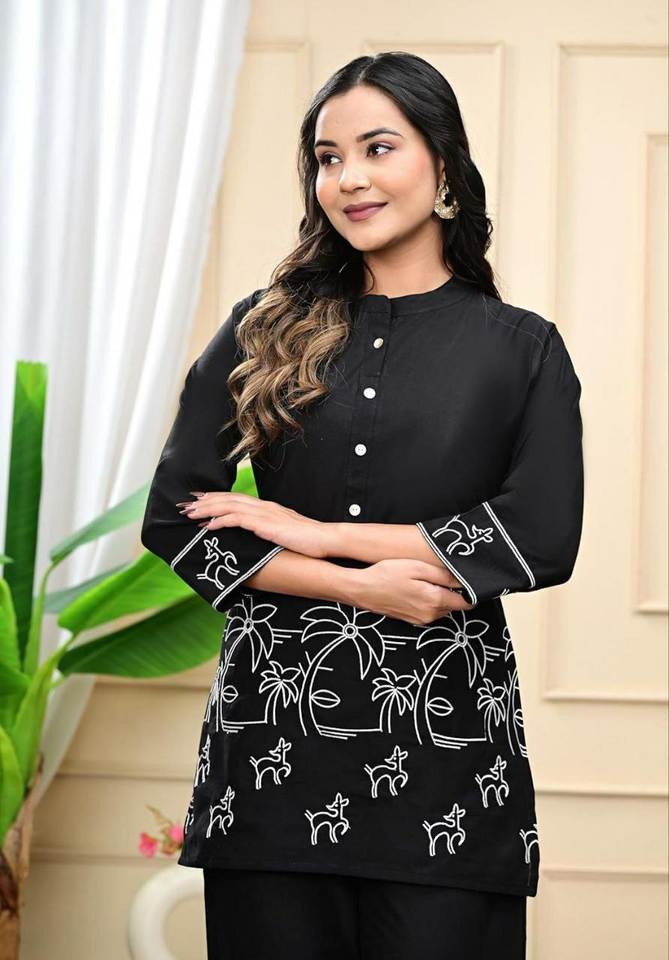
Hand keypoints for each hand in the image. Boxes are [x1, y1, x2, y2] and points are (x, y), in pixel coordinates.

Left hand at [177, 491, 329, 557]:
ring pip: (228, 506)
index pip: (237, 498)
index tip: (200, 500)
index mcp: (267, 508)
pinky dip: (220, 521)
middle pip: (228, 499)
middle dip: (205, 501)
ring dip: (207, 510)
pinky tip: (207, 526)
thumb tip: (258, 535)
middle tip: (186, 504)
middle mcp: (263, 506)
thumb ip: (270, 530)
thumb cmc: (308, 540)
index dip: (216, 498)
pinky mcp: (264, 524)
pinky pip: (236, 520)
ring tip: (190, 514)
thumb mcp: (285, 533)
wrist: (324, 539)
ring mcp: (263, 514)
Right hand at [351, 558, 475, 624]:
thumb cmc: (387, 574)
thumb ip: (443, 575)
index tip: (467, 579)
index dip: (471, 590)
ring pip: (442, 607)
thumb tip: (465, 580)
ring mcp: (420, 619)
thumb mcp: (417, 568)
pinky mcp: (411, 619)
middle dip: (454, 591)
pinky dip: (429, 600)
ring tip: (427, 579)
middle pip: (454, 604)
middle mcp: (430, 615)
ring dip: (441, 595)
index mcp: (434, 601)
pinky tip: (417, 588)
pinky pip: (429, 610)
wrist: (361, 589)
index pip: (467, 602)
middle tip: (443, 574)